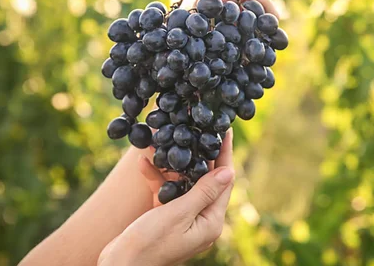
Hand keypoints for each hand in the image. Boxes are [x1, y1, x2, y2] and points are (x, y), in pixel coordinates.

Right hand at [97, 130, 234, 265]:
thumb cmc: (150, 243)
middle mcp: (201, 220)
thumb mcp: (179, 214)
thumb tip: (228, 172)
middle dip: (199, 156)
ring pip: (184, 184)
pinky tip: (144, 163)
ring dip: (173, 166)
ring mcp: (183, 220)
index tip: (226, 132)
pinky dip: (157, 180)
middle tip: (200, 131)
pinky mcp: (166, 218)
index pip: (224, 182)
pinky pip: (166, 193)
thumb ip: (203, 191)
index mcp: (211, 221)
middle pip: (205, 180)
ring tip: (167, 142)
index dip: (224, 156)